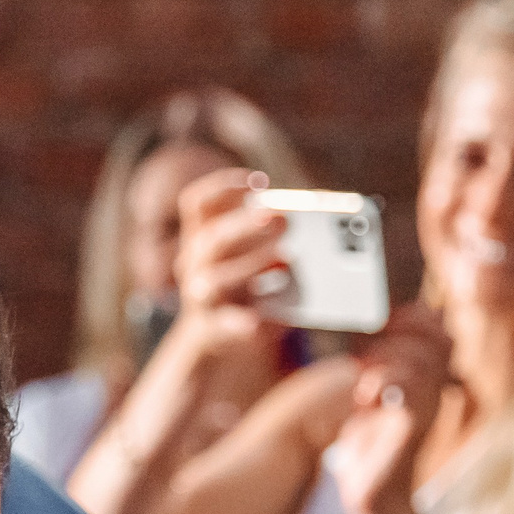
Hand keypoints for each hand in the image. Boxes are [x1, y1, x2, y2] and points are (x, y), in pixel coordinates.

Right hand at [171, 167, 290, 355]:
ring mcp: (199, 294)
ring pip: (216, 278)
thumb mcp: (253, 250)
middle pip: (213, 238)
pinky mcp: (211, 325)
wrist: (217, 331)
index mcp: (201, 234)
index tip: (260, 181)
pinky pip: (222, 322)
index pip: (199, 203)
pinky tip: (257, 321)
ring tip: (283, 260)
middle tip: (283, 220)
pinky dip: (239, 321)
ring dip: (251, 265)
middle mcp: (194, 261)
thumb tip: (318, 228)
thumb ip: (272, 233)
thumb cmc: (245, 280)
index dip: (224, 187)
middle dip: (247, 226)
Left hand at [334, 305, 450, 513]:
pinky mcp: (416, 427)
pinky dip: (389, 384)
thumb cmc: (368, 450)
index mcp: (427, 374)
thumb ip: (371, 369)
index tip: (375, 330)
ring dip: (388, 362)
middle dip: (399, 334)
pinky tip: (369, 395)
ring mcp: (430, 405)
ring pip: (425, 360)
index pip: (435, 323)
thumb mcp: (367, 401)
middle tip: (367, 359)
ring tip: (365, 383)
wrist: (375, 500)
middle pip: (438, 334)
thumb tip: (359, 338)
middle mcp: (436, 386)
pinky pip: (415, 391)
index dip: (410, 316)